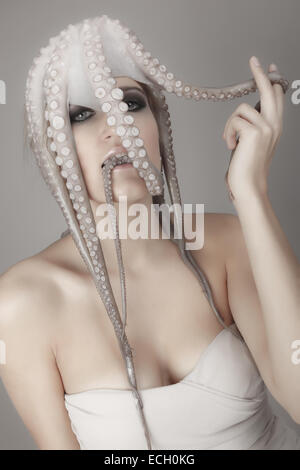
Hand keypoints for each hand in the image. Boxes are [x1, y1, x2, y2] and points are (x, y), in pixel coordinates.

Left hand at [223, 56, 283, 200]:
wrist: (249, 185)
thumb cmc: (247, 168)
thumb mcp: (253, 144)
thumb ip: (253, 127)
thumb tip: (243, 114)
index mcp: (275, 127)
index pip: (277, 98)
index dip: (272, 81)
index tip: (269, 67)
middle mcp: (274, 125)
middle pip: (269, 91)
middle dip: (260, 74)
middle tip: (254, 60)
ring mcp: (266, 127)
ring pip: (241, 109)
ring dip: (230, 124)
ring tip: (231, 141)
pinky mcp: (254, 132)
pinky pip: (234, 121)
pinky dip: (228, 133)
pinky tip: (231, 146)